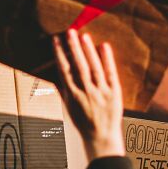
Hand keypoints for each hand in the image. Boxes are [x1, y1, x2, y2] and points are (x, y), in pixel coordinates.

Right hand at [53, 29, 123, 160]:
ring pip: (94, 68)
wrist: (101, 137)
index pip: (64, 70)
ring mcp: (101, 92)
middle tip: (70, 31)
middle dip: (73, 48)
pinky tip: (104, 46)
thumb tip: (53, 73)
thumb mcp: (69, 107)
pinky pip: (110, 74)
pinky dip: (108, 60)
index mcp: (72, 95)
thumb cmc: (83, 121)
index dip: (59, 54)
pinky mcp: (114, 93)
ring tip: (84, 36)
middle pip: (78, 66)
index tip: (55, 40)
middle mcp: (86, 92)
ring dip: (88, 51)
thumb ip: (62, 89)